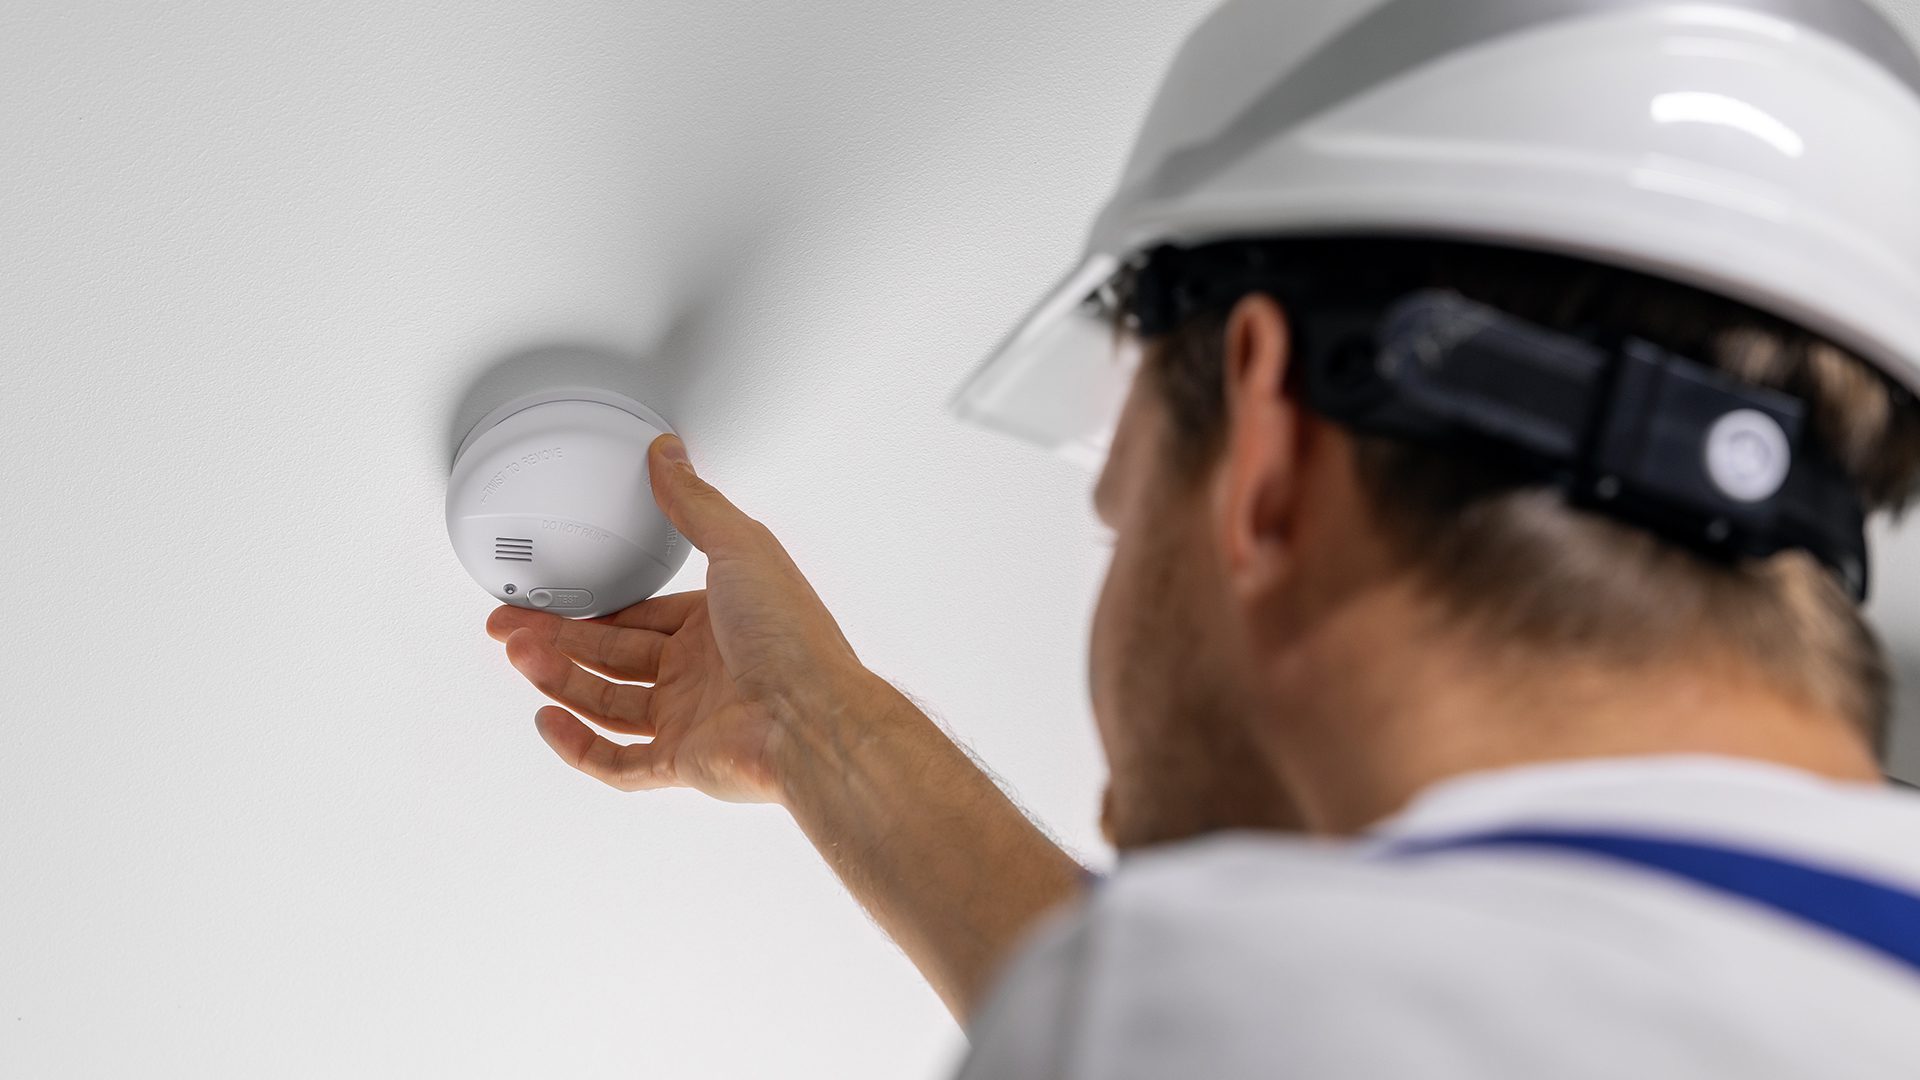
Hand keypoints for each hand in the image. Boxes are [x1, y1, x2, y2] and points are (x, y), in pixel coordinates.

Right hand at [487, 434, 869, 802]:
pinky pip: (617, 762)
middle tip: (511, 625)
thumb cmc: (793, 637)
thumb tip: (669, 455)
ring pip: (607, 704)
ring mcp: (691, 720)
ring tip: (520, 654)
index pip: (641, 615)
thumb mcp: (740, 545)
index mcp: (717, 625)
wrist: (812, 716)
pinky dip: (578, 746)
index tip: (552, 596)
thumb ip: (695, 502)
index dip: (594, 606)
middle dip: (558, 640)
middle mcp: (703, 673)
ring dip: (559, 680)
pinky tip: (549, 720)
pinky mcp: (681, 762)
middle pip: (613, 657)